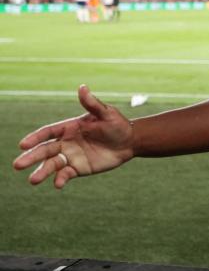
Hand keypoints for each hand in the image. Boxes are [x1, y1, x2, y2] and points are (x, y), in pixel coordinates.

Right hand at [13, 85, 134, 188]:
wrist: (130, 142)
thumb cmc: (117, 124)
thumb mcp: (106, 113)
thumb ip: (92, 104)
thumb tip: (82, 87)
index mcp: (69, 128)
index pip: (47, 132)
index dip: (35, 138)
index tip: (23, 144)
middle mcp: (66, 143)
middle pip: (44, 150)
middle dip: (31, 157)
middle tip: (17, 165)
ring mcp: (71, 156)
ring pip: (51, 164)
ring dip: (42, 172)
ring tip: (33, 180)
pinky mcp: (78, 168)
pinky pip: (65, 174)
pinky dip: (60, 179)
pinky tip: (58, 184)